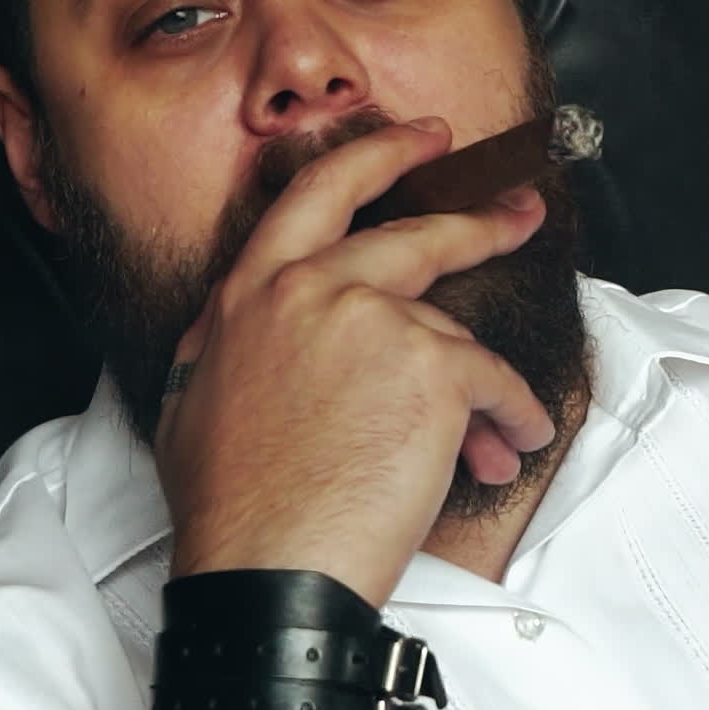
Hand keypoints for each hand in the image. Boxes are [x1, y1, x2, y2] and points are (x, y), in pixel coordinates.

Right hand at [155, 117, 553, 607]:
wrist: (265, 571)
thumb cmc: (232, 503)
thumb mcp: (193, 398)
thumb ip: (225, 342)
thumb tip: (242, 329)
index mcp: (254, 291)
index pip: (320, 190)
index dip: (378, 155)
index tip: (419, 138)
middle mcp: (312, 287)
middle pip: (414, 232)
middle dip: (477, 221)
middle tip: (515, 211)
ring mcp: (372, 320)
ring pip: (456, 332)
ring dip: (481, 387)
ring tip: (493, 430)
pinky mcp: (430, 367)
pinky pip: (495, 382)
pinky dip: (510, 416)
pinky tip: (507, 443)